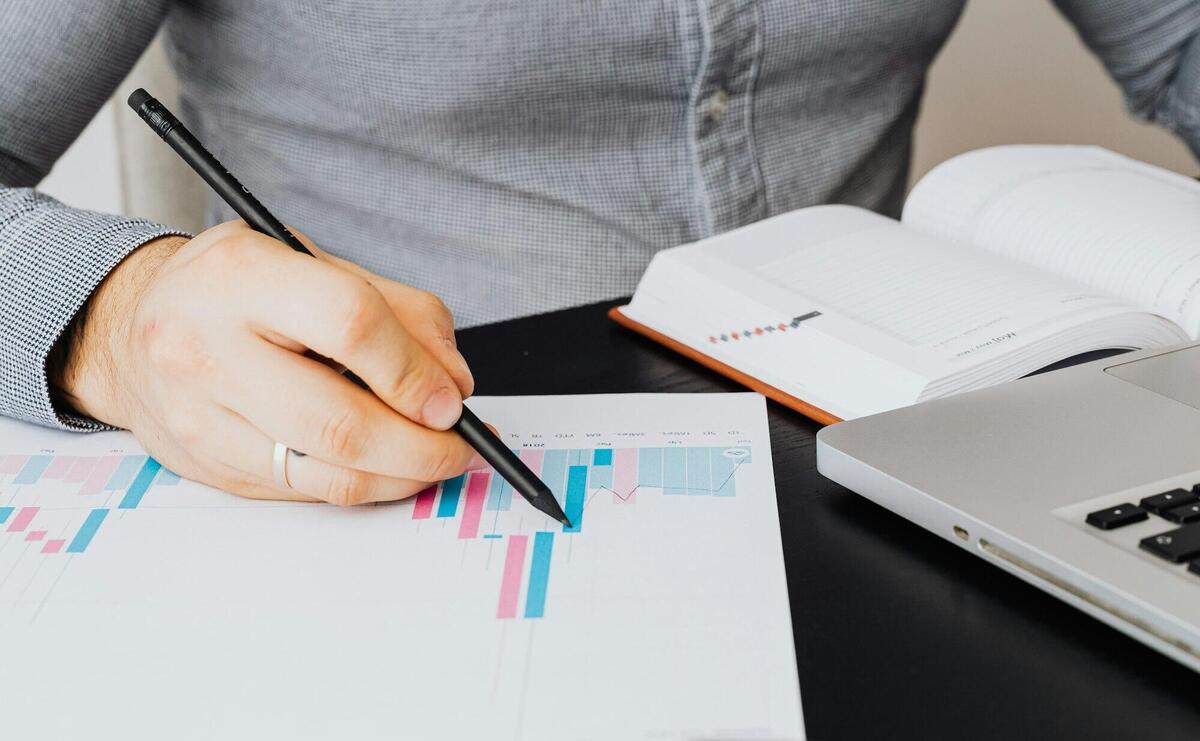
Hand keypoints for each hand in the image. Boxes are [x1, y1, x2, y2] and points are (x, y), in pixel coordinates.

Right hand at [52, 220, 484, 504]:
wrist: (132, 326)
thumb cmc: (238, 289)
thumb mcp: (314, 261)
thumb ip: (398, 310)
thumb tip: (454, 382)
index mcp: (240, 276)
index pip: (350, 325)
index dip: (414, 371)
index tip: (453, 398)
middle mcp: (206, 347)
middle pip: (342, 422)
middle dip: (424, 446)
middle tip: (462, 443)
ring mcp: (201, 417)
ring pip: (330, 474)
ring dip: (405, 476)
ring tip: (438, 458)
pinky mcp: (210, 466)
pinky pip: (309, 492)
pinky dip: (366, 486)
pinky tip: (391, 467)